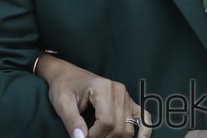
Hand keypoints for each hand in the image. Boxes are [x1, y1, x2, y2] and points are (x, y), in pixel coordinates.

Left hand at [36, 54, 151, 137]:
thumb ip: (71, 121)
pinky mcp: (130, 102)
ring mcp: (126, 96)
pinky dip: (144, 132)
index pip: (106, 122)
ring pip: (128, 129)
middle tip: (88, 137)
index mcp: (102, 87)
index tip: (82, 137)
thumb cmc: (64, 86)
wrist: (67, 75)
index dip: (95, 136)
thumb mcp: (61, 102)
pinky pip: (144, 118)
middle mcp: (118, 90)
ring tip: (100, 136)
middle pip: (119, 128)